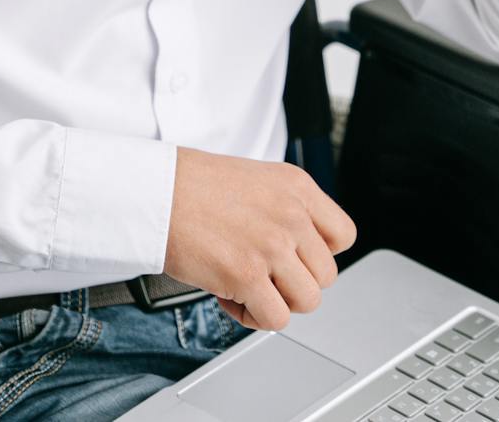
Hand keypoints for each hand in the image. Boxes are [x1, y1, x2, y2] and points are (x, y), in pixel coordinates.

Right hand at [161, 146, 356, 331]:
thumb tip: (299, 254)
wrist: (155, 190)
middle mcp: (291, 215)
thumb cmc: (193, 186)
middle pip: (326, 276)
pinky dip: (255, 318)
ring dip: (278, 303)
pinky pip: (275, 319)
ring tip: (249, 289)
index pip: (343, 236)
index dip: (320, 254)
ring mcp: (271, 245)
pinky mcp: (247, 275)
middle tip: (263, 275)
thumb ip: (286, 210)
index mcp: (297, 187)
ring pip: (308, 301)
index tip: (296, 256)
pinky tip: (233, 299)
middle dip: (294, 283)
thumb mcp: (257, 179)